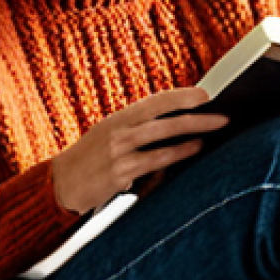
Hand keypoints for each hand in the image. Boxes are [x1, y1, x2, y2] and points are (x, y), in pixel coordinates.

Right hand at [51, 87, 228, 214]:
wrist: (59, 186)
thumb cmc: (90, 161)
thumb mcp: (109, 136)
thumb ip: (137, 129)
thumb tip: (175, 123)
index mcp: (117, 118)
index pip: (154, 101)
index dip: (181, 95)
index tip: (205, 93)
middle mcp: (118, 130)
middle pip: (162, 114)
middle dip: (194, 110)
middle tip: (219, 110)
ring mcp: (119, 151)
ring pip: (163, 135)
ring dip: (193, 130)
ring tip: (216, 127)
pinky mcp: (120, 173)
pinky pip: (156, 160)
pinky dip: (179, 153)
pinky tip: (194, 148)